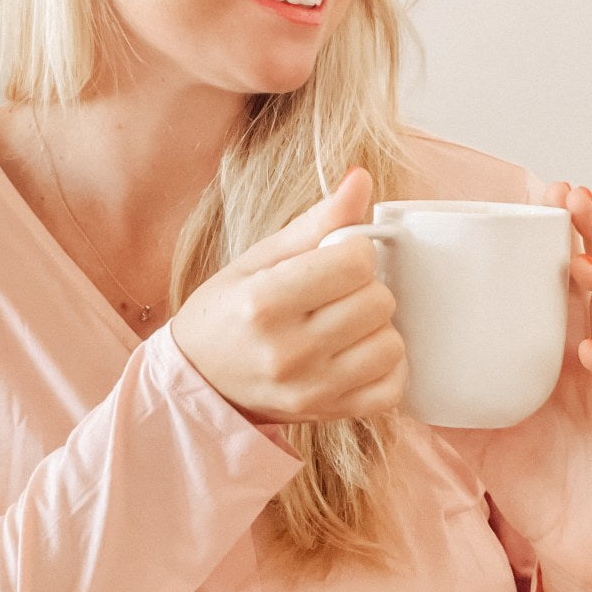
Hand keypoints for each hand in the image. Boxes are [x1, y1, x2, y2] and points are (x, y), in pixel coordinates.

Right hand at [171, 168, 407, 423]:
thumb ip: (315, 222)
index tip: (335, 257)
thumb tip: (361, 178)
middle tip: (337, 292)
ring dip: (376, 327)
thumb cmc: (226, 313)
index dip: (353, 251)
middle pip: (377, 301)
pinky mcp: (328, 414)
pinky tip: (360, 353)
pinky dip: (386, 367)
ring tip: (346, 323)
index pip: (353, 261)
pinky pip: (391, 389)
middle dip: (365, 287)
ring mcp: (310, 389)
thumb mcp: (258, 259)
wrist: (200, 382)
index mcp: (263, 302)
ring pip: (390, 344)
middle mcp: (287, 351)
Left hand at [436, 184, 591, 591]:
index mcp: (564, 345)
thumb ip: (437, 386)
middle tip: (572, 195)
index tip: (543, 191)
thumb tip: (379, 354)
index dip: (565, 231)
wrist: (571, 549)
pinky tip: (587, 350)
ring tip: (580, 262)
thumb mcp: (471, 423)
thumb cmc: (530, 475)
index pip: (573, 275)